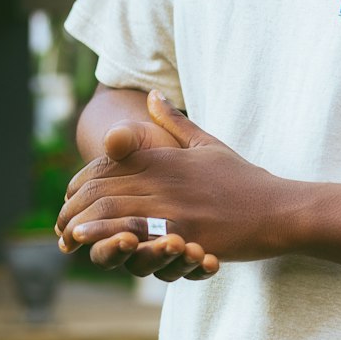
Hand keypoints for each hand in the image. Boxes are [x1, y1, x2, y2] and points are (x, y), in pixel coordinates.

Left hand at [56, 91, 289, 264]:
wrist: (280, 209)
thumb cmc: (247, 180)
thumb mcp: (209, 144)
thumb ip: (175, 123)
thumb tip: (152, 95)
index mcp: (166, 157)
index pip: (108, 164)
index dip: (81, 181)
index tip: (71, 197)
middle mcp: (165, 178)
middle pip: (102, 188)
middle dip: (74, 206)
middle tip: (60, 224)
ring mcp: (174, 206)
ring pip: (112, 210)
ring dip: (83, 223)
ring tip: (66, 236)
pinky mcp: (185, 233)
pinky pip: (137, 233)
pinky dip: (107, 236)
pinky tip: (91, 243)